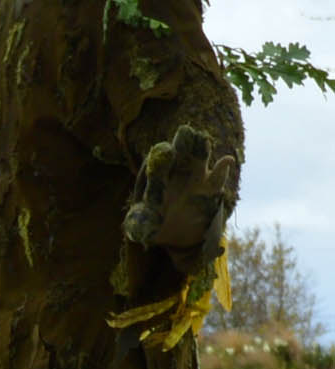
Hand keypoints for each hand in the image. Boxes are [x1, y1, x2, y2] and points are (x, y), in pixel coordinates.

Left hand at [123, 124, 234, 257]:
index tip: (164, 150)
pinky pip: (216, 178)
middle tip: (185, 131)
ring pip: (198, 160)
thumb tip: (141, 231)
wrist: (175, 237)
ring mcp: (193, 179)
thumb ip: (141, 225)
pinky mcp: (210, 188)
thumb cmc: (153, 229)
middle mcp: (173, 175)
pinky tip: (227, 160)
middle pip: (178, 156)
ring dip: (201, 150)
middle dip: (181, 145)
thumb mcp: (142, 229)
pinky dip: (222, 169)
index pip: (155, 166)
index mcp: (153, 181)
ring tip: (203, 140)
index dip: (160, 159)